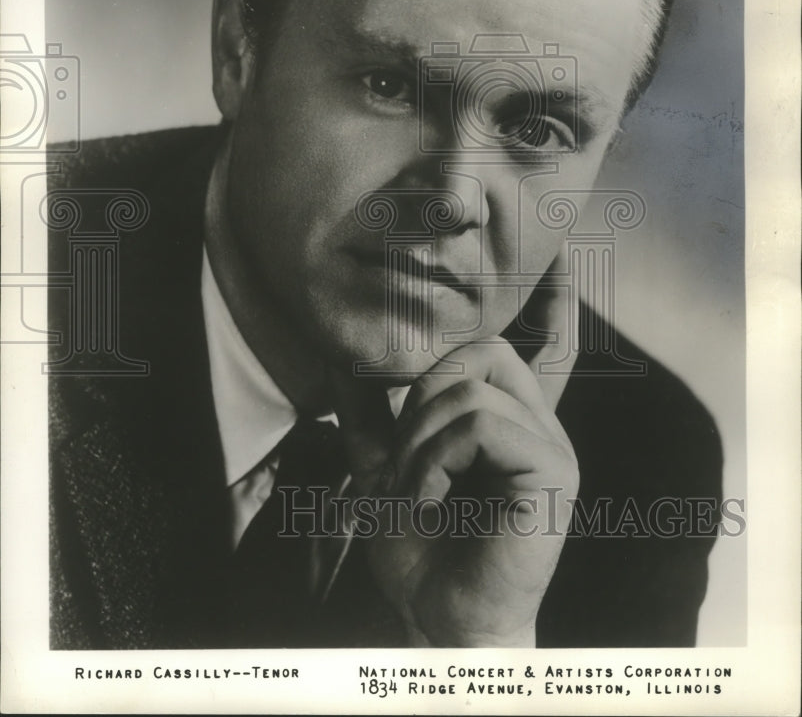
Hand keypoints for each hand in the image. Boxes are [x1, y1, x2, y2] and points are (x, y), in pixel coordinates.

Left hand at [330, 337, 578, 646]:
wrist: (436, 621)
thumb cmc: (420, 550)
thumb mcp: (384, 468)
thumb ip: (369, 415)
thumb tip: (340, 361)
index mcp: (508, 418)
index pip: (510, 346)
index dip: (532, 313)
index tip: (510, 303)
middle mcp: (536, 424)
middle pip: (485, 351)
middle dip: (423, 397)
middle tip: (408, 460)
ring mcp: (550, 446)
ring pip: (470, 394)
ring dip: (420, 445)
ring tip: (418, 492)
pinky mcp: (553, 472)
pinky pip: (482, 427)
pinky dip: (437, 462)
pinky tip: (431, 502)